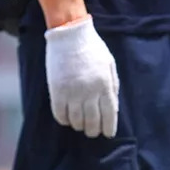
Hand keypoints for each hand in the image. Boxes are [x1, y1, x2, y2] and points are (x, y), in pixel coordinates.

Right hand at [44, 16, 118, 137]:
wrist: (69, 35)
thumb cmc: (92, 48)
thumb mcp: (109, 64)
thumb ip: (113, 85)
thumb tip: (113, 107)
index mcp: (104, 84)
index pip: (109, 114)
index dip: (109, 127)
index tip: (107, 134)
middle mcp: (89, 91)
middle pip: (92, 121)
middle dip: (93, 131)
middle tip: (92, 132)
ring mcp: (72, 92)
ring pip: (76, 120)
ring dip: (79, 126)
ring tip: (80, 125)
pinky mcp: (57, 91)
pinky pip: (60, 114)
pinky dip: (64, 120)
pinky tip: (67, 119)